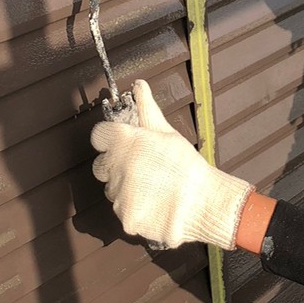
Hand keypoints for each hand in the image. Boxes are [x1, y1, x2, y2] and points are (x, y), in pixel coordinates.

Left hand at [91, 79, 252, 249]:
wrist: (204, 203)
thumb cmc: (188, 165)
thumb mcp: (168, 133)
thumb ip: (147, 110)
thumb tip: (139, 85)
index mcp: (125, 141)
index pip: (99, 135)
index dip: (110, 140)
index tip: (122, 145)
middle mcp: (116, 166)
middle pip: (100, 166)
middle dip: (116, 166)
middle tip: (143, 170)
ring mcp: (119, 194)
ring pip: (112, 191)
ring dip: (126, 190)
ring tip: (154, 189)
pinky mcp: (125, 217)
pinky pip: (124, 211)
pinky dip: (136, 210)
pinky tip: (156, 206)